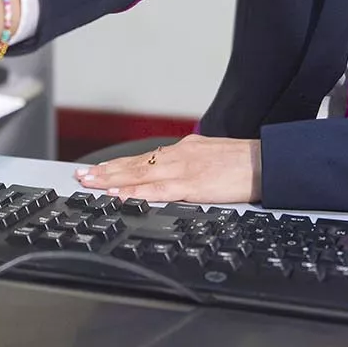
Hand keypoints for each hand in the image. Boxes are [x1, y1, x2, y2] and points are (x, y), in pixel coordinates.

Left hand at [72, 135, 261, 204]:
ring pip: (141, 174)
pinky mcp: (193, 185)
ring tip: (92, 184)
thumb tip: (173, 173)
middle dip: (106, 171)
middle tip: (81, 176)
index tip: (97, 170)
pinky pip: (160, 189)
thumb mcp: (210, 156)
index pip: (143, 159)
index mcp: (183, 151)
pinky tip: (122, 195)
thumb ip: (189, 164)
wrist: (266, 162)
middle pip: (135, 164)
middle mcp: (178, 156)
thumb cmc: (243, 162)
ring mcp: (184, 169)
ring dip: (114, 179)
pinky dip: (138, 191)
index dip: (118, 166)